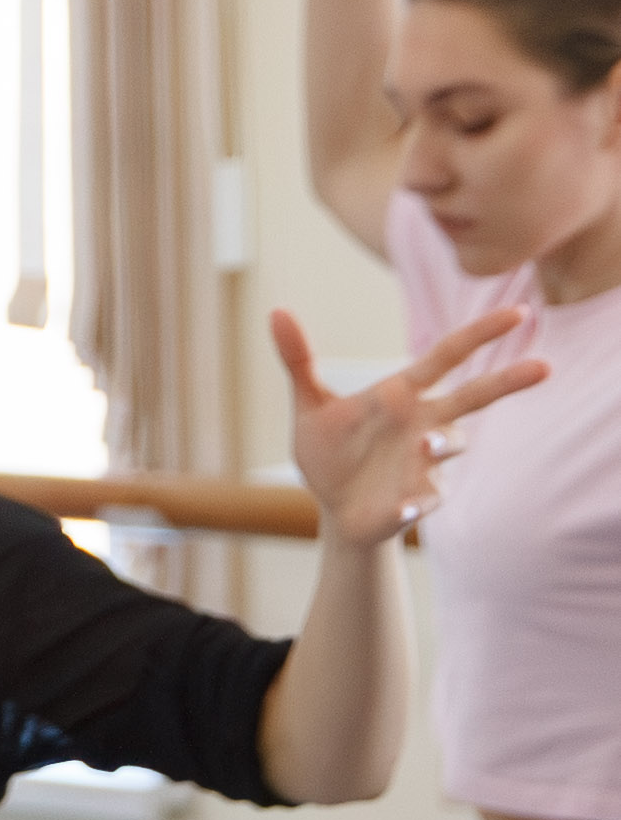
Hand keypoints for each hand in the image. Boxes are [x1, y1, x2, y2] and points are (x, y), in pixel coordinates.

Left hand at [281, 304, 543, 547]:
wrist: (331, 505)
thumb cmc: (329, 449)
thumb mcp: (309, 403)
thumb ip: (298, 360)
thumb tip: (276, 311)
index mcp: (404, 393)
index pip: (448, 356)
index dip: (481, 333)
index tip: (518, 312)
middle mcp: (425, 424)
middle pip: (474, 397)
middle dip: (508, 382)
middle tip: (544, 366)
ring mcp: (426, 462)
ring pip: (451, 445)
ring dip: (444, 443)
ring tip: (427, 443)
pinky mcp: (417, 500)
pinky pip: (424, 499)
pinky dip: (413, 503)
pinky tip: (401, 508)